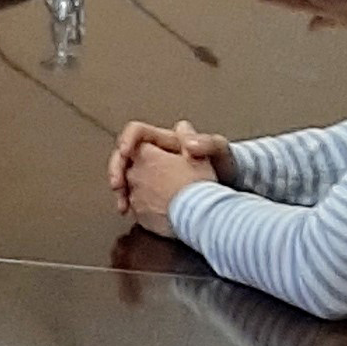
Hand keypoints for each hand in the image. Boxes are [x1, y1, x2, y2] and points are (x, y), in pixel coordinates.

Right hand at [108, 118, 233, 213]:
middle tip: (117, 185)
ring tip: (122, 205)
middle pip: (123, 156)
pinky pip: (133, 194)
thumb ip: (207, 143)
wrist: (230, 191)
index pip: (136, 132)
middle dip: (116, 169)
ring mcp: (152, 174)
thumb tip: (189, 143)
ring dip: (120, 190)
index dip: (127, 140)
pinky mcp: (152, 192)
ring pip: (125, 177)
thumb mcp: (220, 150)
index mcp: (165, 140)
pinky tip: (130, 212)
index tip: (125, 153)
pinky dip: (128, 203)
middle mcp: (154, 155)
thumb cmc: (226, 165)